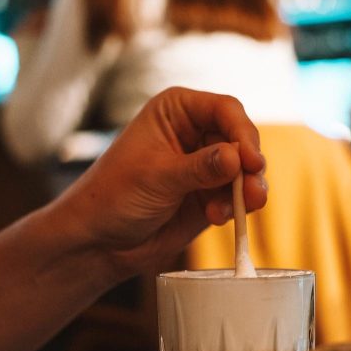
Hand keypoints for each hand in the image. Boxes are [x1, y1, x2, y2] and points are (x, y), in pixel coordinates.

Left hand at [53, 87, 266, 275]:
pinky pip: (239, 195)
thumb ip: (200, 167)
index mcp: (176, 111)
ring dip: (249, 189)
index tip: (251, 160)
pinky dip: (236, 206)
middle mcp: (195, 133)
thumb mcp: (156, 177)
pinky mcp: (210, 195)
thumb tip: (236, 158)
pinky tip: (217, 218)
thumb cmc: (113, 197)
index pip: (225, 109)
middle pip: (241, 139)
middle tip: (252, 190)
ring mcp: (205, 165)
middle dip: (250, 165)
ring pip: (245, 169)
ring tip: (241, 207)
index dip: (243, 132)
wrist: (99, 241)